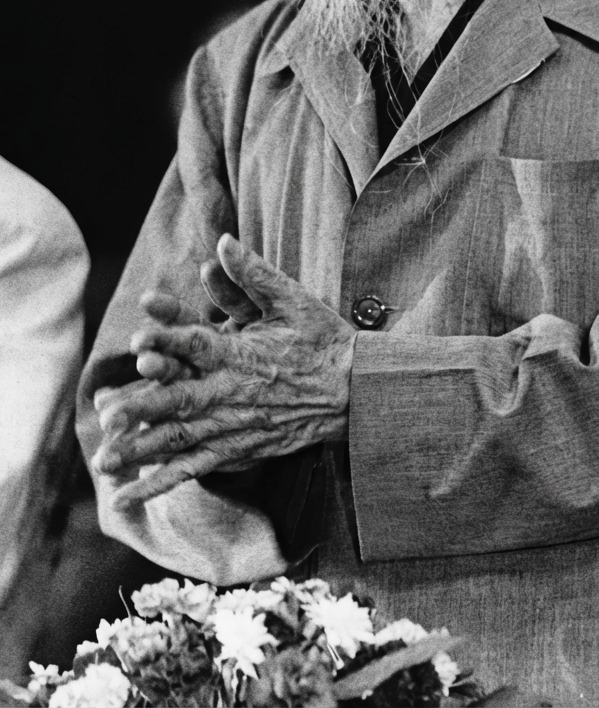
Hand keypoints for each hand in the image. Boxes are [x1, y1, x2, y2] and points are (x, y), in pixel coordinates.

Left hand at [92, 235, 355, 509]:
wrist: (356, 391)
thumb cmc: (322, 339)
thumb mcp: (291, 299)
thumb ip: (253, 274)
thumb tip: (223, 241)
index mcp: (241, 353)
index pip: (199, 344)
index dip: (168, 340)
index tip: (138, 342)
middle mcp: (232, 392)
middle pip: (181, 400)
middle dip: (142, 408)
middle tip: (107, 416)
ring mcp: (233, 426)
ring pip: (180, 440)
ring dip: (140, 451)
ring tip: (103, 462)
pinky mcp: (236, 450)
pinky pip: (192, 469)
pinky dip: (158, 484)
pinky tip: (125, 498)